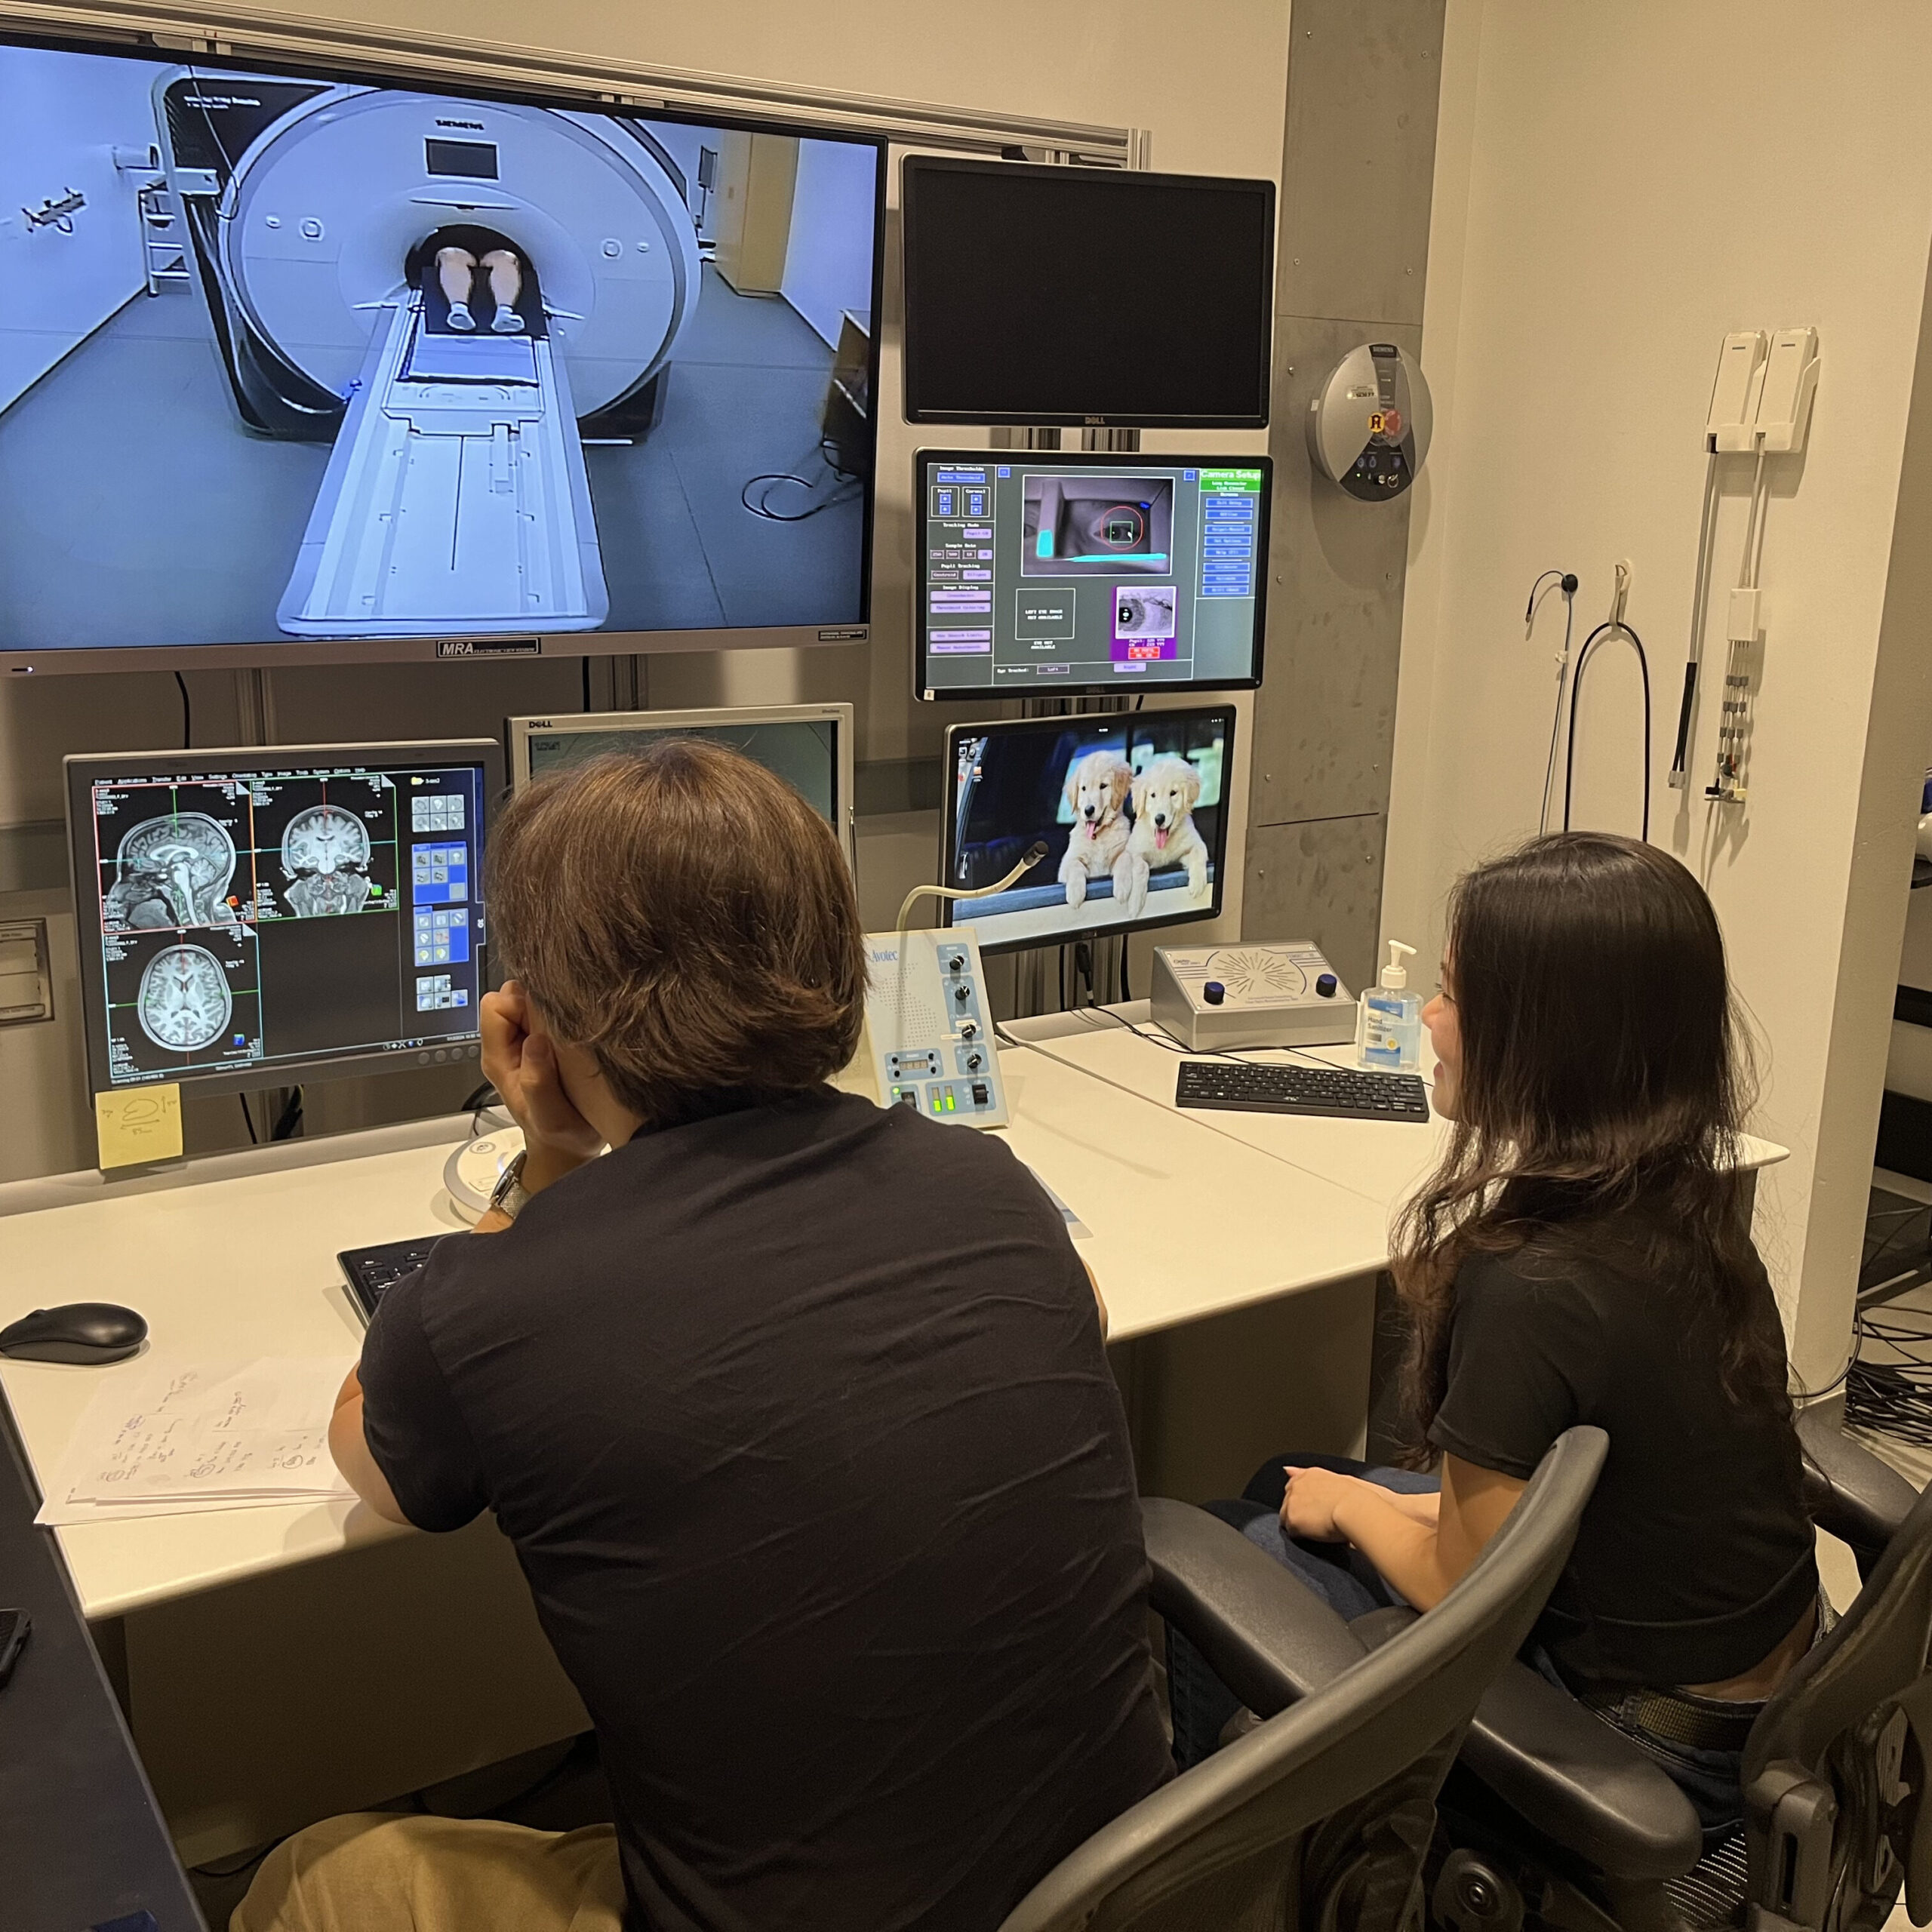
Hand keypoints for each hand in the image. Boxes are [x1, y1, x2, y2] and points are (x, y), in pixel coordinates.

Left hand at [480, 981, 602, 1187]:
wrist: (565, 1147)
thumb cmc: (558, 1134)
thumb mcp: (551, 1118)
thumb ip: (538, 1084)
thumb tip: (534, 1042)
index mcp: (499, 1060)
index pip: (495, 1007)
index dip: (521, 1005)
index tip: (549, 1023)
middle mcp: (506, 1046)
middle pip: (510, 996)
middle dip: (538, 1003)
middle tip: (563, 1030)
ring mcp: (523, 1042)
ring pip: (529, 1001)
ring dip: (551, 1010)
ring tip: (571, 1035)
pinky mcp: (541, 1040)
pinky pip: (546, 1012)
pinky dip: (561, 1016)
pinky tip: (575, 1035)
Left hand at [1280, 1465, 1361, 1542]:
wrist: (1353, 1509)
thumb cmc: (1354, 1496)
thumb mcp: (1337, 1477)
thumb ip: (1313, 1474)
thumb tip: (1288, 1470)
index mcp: (1309, 1474)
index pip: (1293, 1484)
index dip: (1301, 1498)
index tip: (1308, 1506)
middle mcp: (1297, 1485)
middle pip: (1287, 1501)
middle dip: (1297, 1510)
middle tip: (1315, 1519)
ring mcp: (1292, 1502)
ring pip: (1286, 1517)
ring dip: (1297, 1523)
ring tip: (1316, 1529)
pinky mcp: (1292, 1520)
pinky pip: (1291, 1531)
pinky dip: (1301, 1536)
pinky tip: (1315, 1535)